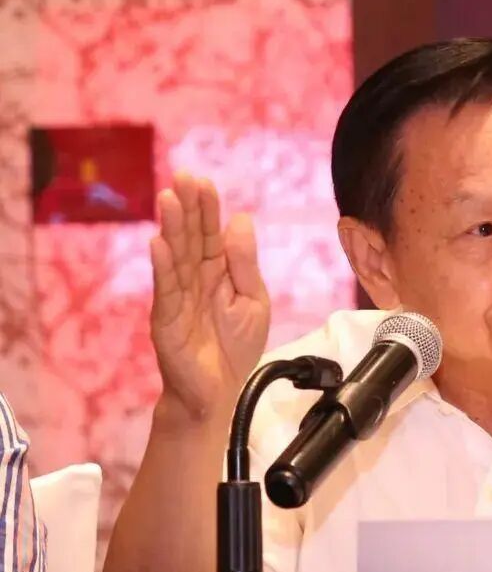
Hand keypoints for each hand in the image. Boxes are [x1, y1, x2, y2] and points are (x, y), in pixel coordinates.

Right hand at [150, 173, 270, 420]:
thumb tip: (241, 219)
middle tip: (183, 177)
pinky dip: (163, 266)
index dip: (207, 208)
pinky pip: (166, 289)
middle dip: (187, 208)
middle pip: (190, 238)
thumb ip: (244, 263)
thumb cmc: (235, 348)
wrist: (218, 393)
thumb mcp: (253, 300)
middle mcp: (195, 280)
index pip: (211, 234)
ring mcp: (178, 298)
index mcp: (217, 273)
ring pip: (175, 257)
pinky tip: (159, 244)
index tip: (202, 180)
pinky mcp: (167, 320)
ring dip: (171, 228)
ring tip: (168, 199)